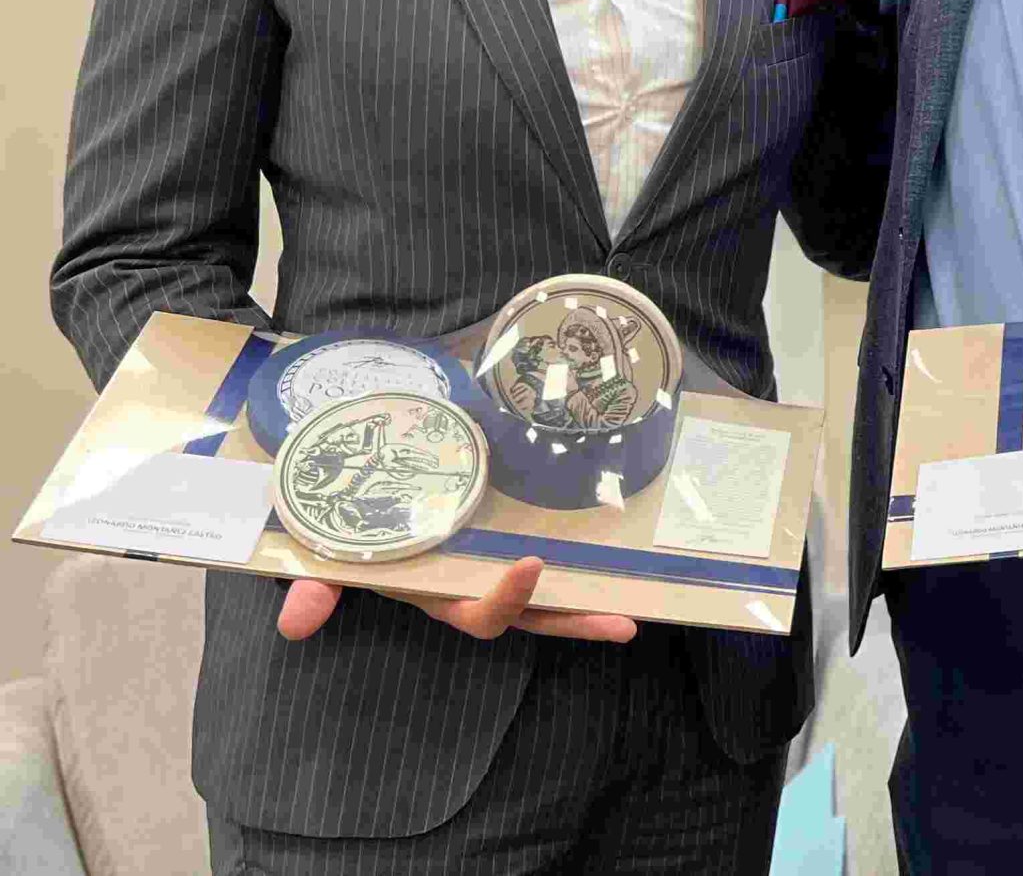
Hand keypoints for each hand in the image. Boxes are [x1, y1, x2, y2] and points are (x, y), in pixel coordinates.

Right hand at [277, 555, 638, 643]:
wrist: (347, 486)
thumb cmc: (342, 527)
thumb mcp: (327, 557)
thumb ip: (316, 587)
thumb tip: (295, 621)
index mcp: (438, 592)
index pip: (479, 616)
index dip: (506, 602)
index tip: (530, 566)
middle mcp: (472, 584)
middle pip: (532, 617)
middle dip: (575, 623)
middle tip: (623, 623)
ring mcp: (491, 561)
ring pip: (550, 592)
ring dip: (591, 598)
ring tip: (640, 603)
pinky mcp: (504, 531)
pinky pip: (549, 550)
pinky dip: (582, 556)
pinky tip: (622, 544)